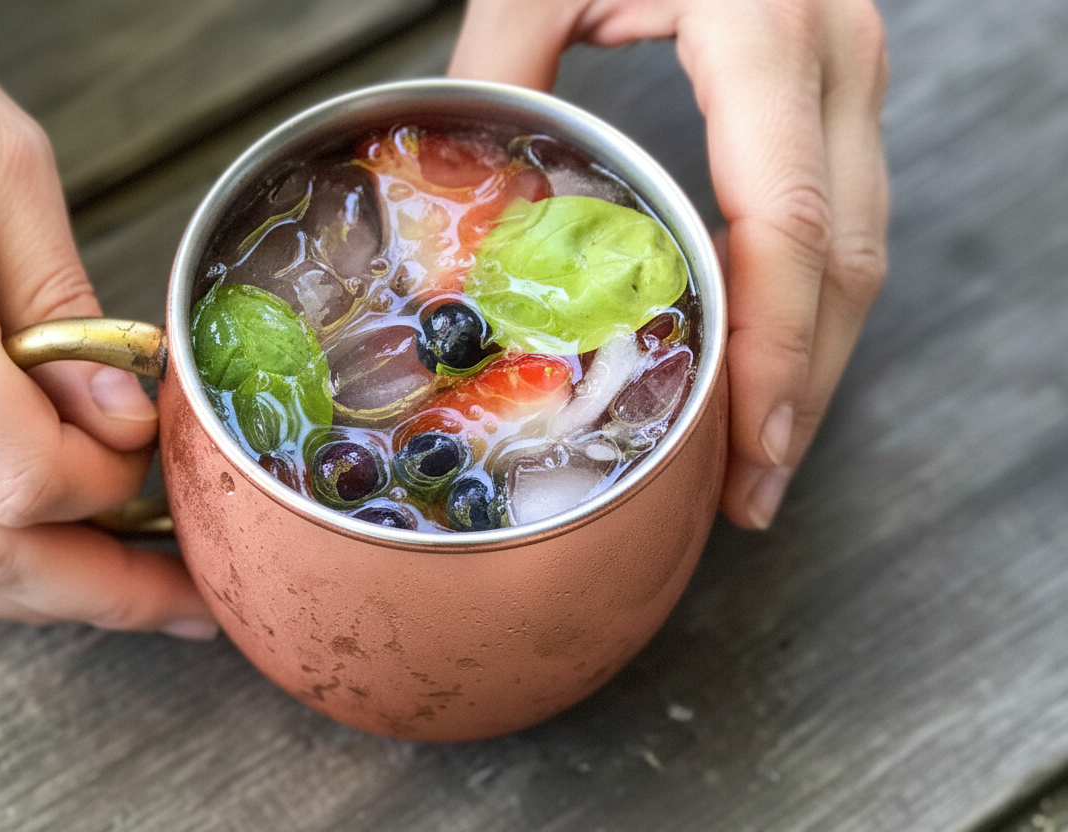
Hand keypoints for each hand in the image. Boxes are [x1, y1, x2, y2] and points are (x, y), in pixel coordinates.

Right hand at [0, 0, 214, 637]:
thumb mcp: (1, 165)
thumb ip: (61, 305)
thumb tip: (115, 417)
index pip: (24, 475)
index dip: (114, 485)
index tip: (161, 451)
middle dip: (105, 589)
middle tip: (192, 596)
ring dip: (46, 594)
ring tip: (135, 589)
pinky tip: (48, 552)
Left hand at [449, 0, 889, 528]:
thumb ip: (501, 64)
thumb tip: (450, 178)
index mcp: (765, 25)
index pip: (784, 221)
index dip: (773, 350)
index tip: (749, 449)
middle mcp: (834, 55)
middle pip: (842, 259)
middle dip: (802, 389)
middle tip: (751, 494)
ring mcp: (849, 74)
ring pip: (860, 249)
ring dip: (814, 362)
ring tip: (756, 455)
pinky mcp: (836, 91)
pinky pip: (841, 218)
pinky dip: (807, 304)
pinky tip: (766, 362)